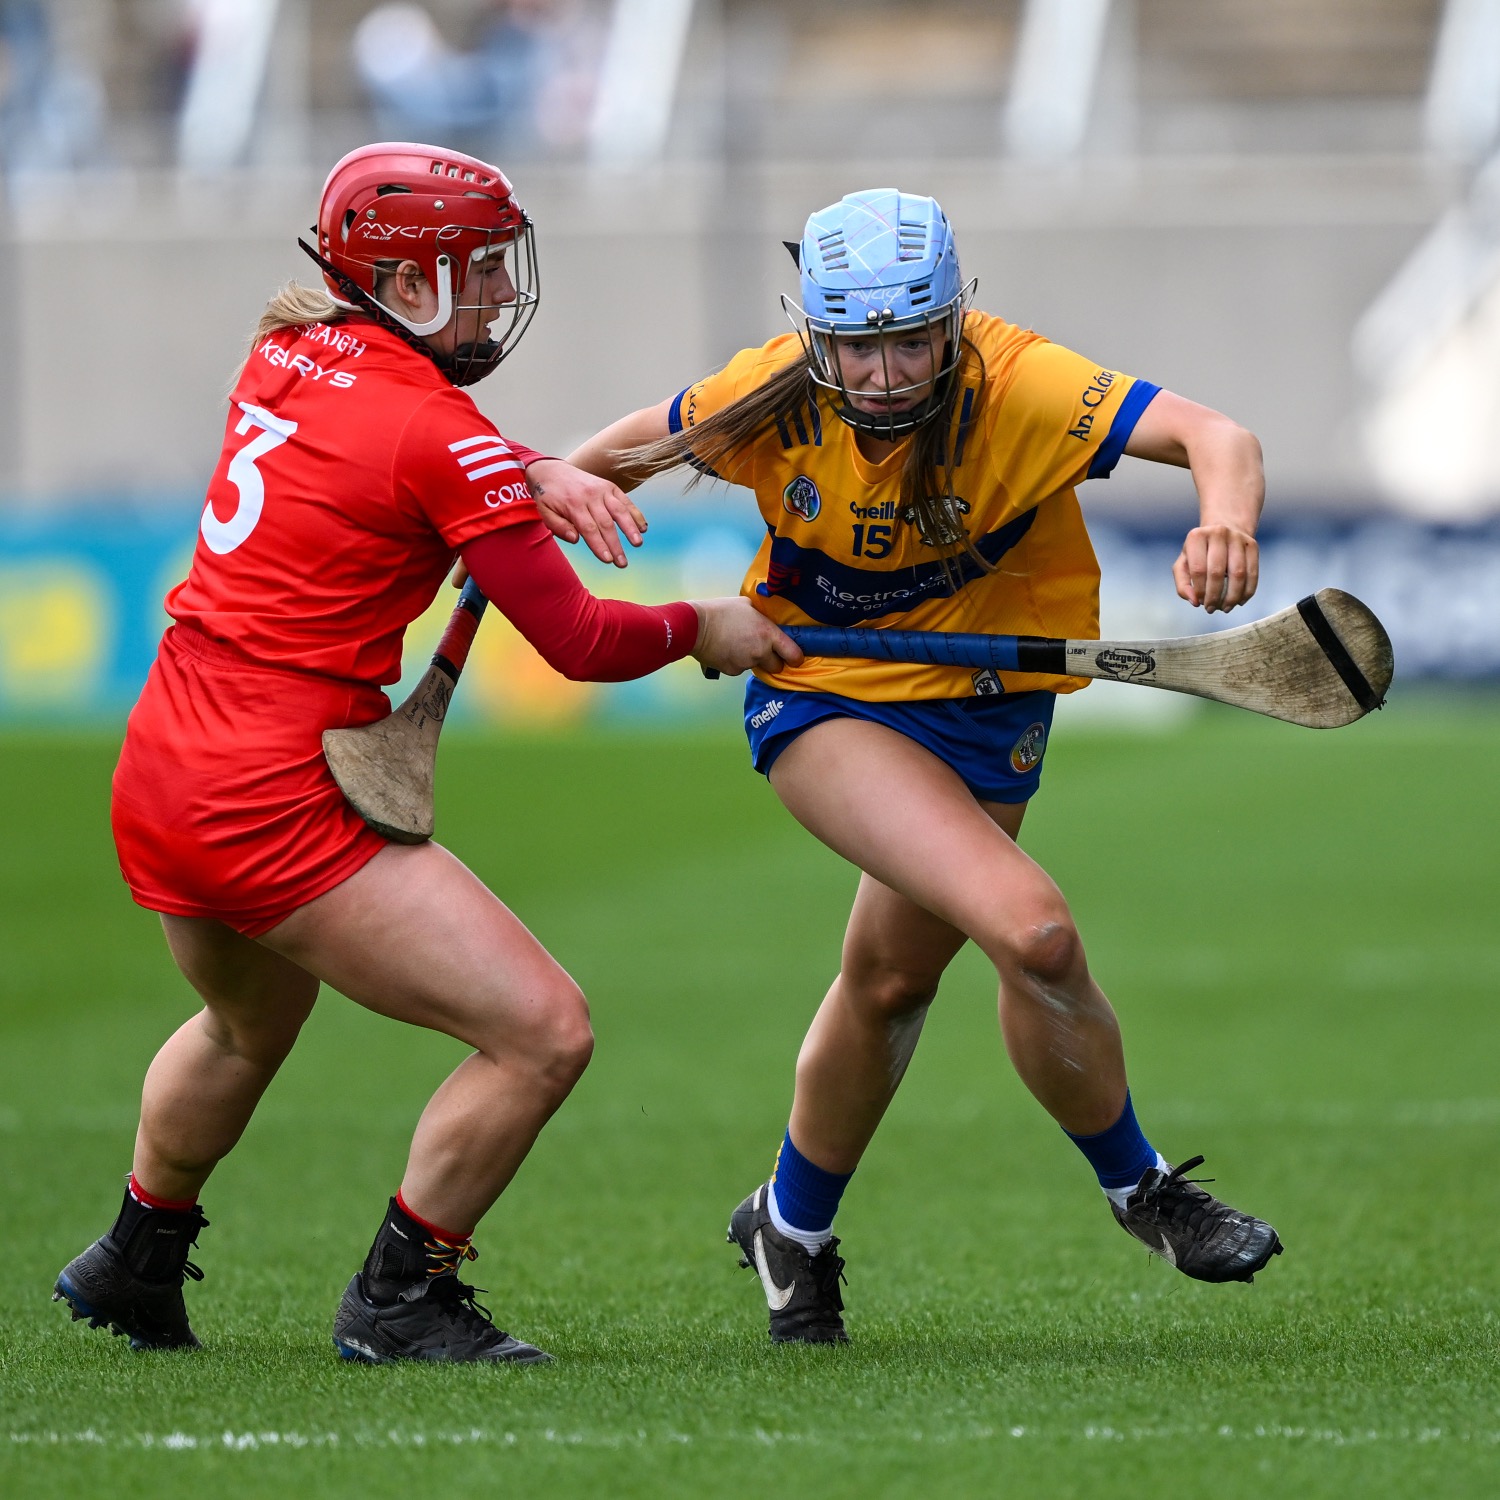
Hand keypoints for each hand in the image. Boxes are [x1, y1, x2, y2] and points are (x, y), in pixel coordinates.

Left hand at [527, 458, 646, 567]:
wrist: (551, 469)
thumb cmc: (548, 495)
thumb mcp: (544, 512)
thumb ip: (558, 526)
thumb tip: (576, 539)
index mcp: (573, 504)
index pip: (589, 529)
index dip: (599, 545)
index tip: (608, 560)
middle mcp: (590, 496)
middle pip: (606, 523)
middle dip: (615, 545)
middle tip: (622, 563)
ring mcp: (602, 490)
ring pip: (619, 511)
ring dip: (630, 528)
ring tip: (637, 544)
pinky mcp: (610, 486)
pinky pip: (625, 501)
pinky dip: (635, 513)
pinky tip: (643, 527)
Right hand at [690, 598, 804, 676]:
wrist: (695, 626)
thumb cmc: (721, 611)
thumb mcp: (747, 605)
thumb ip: (762, 616)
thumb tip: (769, 620)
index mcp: (768, 634)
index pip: (793, 654)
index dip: (796, 657)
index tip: (794, 657)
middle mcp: (761, 652)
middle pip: (777, 667)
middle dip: (773, 661)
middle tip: (763, 650)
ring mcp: (746, 663)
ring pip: (757, 667)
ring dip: (753, 660)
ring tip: (738, 645)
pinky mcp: (733, 671)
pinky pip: (740, 669)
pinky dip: (737, 662)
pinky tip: (727, 650)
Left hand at [1174, 524, 1258, 613]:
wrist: (1223, 528)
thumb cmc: (1199, 552)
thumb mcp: (1183, 564)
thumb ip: (1182, 584)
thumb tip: (1194, 601)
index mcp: (1196, 537)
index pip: (1198, 569)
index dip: (1200, 590)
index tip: (1200, 603)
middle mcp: (1218, 533)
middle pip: (1217, 572)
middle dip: (1214, 596)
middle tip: (1212, 609)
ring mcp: (1238, 538)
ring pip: (1238, 573)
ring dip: (1232, 596)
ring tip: (1226, 608)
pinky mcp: (1253, 545)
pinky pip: (1253, 573)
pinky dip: (1247, 591)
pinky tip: (1240, 601)